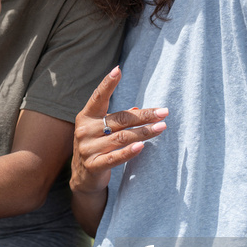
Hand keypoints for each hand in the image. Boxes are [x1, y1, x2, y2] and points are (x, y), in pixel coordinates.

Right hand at [70, 66, 167, 195]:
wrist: (83, 176)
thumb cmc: (97, 145)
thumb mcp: (103, 129)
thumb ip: (118, 119)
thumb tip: (139, 109)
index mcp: (86, 116)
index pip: (98, 97)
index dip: (108, 83)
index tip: (118, 70)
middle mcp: (85, 130)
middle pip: (120, 119)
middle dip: (144, 115)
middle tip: (164, 112)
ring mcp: (88, 148)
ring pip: (121, 137)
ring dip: (144, 132)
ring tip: (162, 127)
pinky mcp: (93, 165)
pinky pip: (114, 157)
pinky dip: (129, 152)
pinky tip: (142, 146)